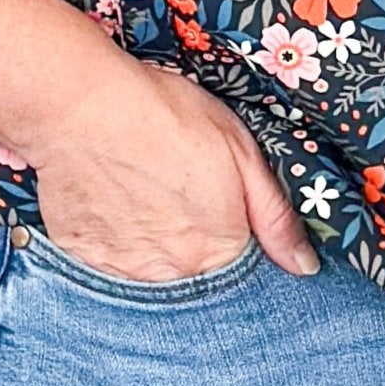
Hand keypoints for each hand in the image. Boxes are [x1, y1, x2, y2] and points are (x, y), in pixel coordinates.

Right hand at [30, 52, 320, 284]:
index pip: (244, 271)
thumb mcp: (241, 150)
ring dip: (158, 249)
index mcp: (220, 249)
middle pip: (199, 277)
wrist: (80, 108)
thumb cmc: (164, 117)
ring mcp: (124, 273)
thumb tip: (304, 266)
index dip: (241, 241)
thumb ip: (276, 215)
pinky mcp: (84, 262)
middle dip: (198, 247)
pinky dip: (119, 243)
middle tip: (180, 197)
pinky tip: (116, 205)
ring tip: (148, 197)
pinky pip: (112, 266)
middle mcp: (174, 274)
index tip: (225, 212)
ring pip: (156, 275)